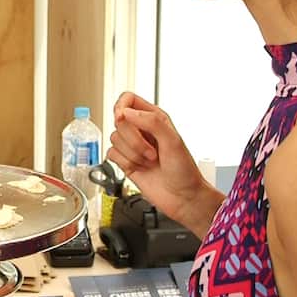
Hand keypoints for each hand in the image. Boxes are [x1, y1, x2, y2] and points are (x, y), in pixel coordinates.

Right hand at [107, 92, 210, 227]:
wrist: (183, 197)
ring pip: (114, 138)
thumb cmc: (184, 170)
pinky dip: (124, 162)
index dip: (121, 106)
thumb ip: (151, 121)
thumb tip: (126, 112)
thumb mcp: (173, 140)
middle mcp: (142, 130)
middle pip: (118, 121)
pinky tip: (139, 168)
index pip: (128, 99)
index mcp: (155, 118)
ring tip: (150, 161)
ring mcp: (133, 146)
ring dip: (132, 153)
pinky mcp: (126, 161)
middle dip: (133, 139)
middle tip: (151, 150)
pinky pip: (111, 154)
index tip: (123, 118)